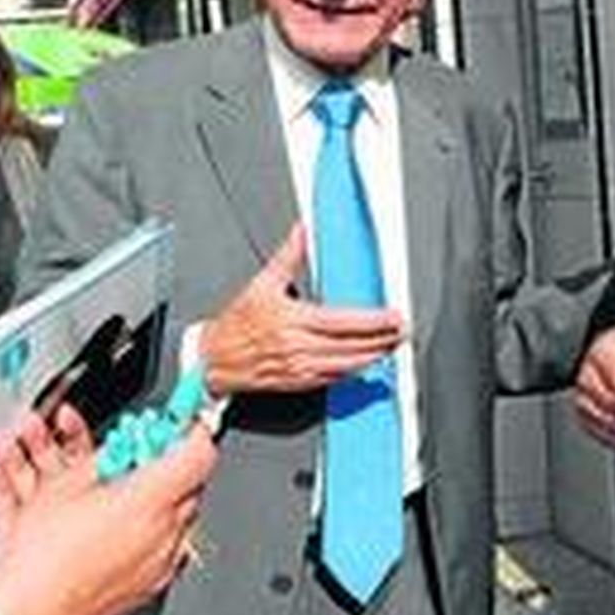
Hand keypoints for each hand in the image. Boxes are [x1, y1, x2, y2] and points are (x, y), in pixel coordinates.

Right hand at [0, 414, 216, 614]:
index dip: (194, 433)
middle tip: (146, 457)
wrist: (31, 611)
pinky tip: (120, 528)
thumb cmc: (42, 558)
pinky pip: (167, 548)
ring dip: (161, 500)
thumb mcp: (65, 486)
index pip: (199, 456)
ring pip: (179, 518)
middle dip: (171, 467)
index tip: (186, 424)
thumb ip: (102, 461)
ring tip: (125, 494)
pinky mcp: (150, 586)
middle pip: (191, 487)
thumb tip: (116, 453)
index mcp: (149, 502)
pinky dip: (152, 532)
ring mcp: (160, 565)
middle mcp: (165, 534)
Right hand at [199, 224, 404, 396]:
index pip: (343, 321)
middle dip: (382, 339)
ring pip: (347, 366)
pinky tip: (366, 364)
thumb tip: (301, 231)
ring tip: (391, 347)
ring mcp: (299, 368)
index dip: (373, 321)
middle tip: (401, 331)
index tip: (393, 316)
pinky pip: (334, 380)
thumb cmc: (235, 325)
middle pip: (351, 345)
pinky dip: (354, 372)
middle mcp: (298, 347)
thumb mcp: (261, 284)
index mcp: (292, 320)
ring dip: (373, 357)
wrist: (213, 359)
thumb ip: (288, 256)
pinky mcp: (298, 383)